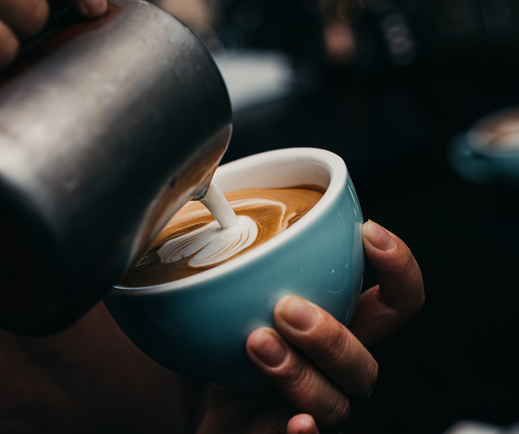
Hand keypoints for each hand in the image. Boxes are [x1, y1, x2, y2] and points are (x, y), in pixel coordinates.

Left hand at [197, 220, 424, 433]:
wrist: (204, 404)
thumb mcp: (234, 292)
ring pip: (336, 402)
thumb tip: (207, 192)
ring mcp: (315, 409)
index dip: (398, 269)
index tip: (369, 231)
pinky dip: (302, 433)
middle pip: (366, 362)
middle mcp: (336, 371)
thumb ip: (240, 255)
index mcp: (340, 327)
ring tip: (257, 344)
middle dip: (333, 336)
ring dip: (301, 375)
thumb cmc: (229, 343)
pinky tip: (293, 422)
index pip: (395, 302)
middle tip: (286, 308)